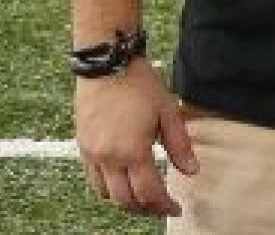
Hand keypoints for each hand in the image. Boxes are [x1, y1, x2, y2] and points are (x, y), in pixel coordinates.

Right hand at [73, 59, 197, 216]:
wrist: (107, 64)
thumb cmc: (140, 84)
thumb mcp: (168, 111)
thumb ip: (179, 145)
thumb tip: (191, 171)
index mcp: (132, 151)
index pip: (148, 193)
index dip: (163, 206)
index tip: (175, 208)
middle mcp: (108, 158)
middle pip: (125, 201)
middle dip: (145, 209)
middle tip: (161, 207)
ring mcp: (92, 154)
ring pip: (106, 194)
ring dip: (125, 202)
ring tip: (143, 198)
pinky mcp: (82, 147)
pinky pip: (93, 180)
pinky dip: (108, 188)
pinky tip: (123, 182)